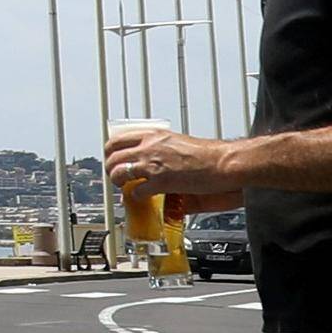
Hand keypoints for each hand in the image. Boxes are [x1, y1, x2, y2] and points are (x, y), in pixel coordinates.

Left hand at [106, 126, 241, 211]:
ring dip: (117, 181)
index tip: (112, 158)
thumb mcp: (175, 142)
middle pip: (113, 156)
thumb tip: (148, 156)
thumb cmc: (205, 153)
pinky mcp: (160, 182)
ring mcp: (153, 164)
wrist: (221, 162)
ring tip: (123, 186)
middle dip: (110, 168)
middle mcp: (149, 147)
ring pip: (119, 173)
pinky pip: (136, 191)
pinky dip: (136, 196)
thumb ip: (159, 147)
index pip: (118, 139)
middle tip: (114, 174)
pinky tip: (142, 196)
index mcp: (153, 135)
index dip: (110, 151)